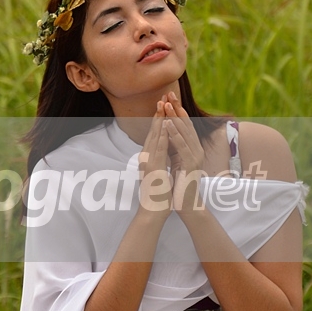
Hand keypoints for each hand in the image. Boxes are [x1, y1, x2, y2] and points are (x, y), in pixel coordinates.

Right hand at [137, 101, 172, 218]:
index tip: (163, 107)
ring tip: (162, 106)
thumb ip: (159, 163)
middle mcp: (146, 158)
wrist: (153, 212)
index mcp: (148, 159)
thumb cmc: (158, 196)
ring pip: (154, 138)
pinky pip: (158, 150)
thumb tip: (162, 155)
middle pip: (152, 133)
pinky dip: (162, 137)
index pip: (154, 136)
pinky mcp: (153, 169)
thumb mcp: (159, 174)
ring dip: (159, 121)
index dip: (158, 120)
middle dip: (158, 115)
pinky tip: (165, 127)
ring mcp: (148, 163)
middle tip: (161, 98)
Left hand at [161, 92, 204, 213]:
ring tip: (167, 105)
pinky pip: (182, 147)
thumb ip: (173, 148)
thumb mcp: (174, 161)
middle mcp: (196, 149)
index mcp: (191, 148)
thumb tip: (165, 133)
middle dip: (176, 109)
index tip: (167, 97)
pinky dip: (175, 135)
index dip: (176, 110)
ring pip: (184, 133)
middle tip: (168, 94)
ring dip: (174, 118)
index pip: (183, 125)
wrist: (185, 205)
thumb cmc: (178, 185)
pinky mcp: (191, 165)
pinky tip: (169, 125)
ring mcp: (195, 157)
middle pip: (185, 125)